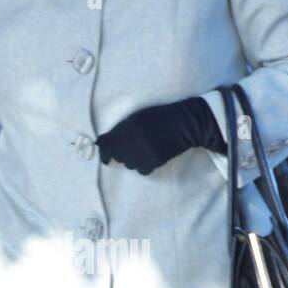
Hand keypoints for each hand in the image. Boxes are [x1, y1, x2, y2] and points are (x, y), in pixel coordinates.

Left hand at [96, 96, 224, 174]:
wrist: (185, 123)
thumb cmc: (161, 117)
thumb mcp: (138, 117)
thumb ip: (121, 129)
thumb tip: (102, 142)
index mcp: (129, 126)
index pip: (108, 144)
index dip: (104, 153)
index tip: (105, 158)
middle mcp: (135, 140)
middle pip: (119, 156)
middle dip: (121, 154)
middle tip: (132, 148)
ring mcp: (146, 151)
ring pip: (129, 164)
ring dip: (133, 160)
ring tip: (144, 150)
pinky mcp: (156, 161)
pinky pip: (142, 170)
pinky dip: (144, 166)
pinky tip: (151, 157)